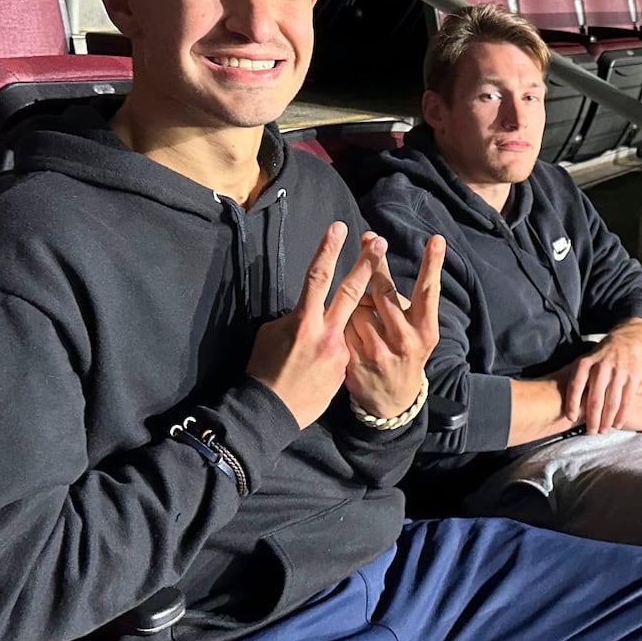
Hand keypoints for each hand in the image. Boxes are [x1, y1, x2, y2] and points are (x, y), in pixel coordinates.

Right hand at [247, 223, 380, 428]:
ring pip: (354, 322)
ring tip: (366, 298)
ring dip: (361, 310)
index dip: (328, 250)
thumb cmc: (263, 368)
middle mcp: (325, 334)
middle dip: (366, 264)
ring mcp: (339, 353)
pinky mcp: (344, 370)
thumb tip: (307, 308)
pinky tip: (322, 360)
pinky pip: (346, 350)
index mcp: (303, 321)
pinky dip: (340, 346)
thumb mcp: (272, 333)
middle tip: (378, 242)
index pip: (317, 277)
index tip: (339, 228)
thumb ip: (295, 317)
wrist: (269, 412)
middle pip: (351, 292)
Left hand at [344, 233, 445, 420]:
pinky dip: (342, 321)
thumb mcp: (417, 330)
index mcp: (425, 331)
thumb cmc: (405, 352)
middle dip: (374, 263)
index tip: (436, 240)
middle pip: (383, 291)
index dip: (433, 264)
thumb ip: (403, 302)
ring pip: (358, 306)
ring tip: (363, 311)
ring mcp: (378, 352)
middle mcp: (404, 341)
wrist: (392, 401)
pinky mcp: (355, 361)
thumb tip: (376, 258)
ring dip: (356, 301)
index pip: (429, 291)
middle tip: (370, 239)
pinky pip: (342, 325)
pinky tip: (348, 331)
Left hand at [559, 324, 641, 434]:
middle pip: (595, 399)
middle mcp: (601, 367)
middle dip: (592, 419)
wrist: (624, 343)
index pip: (575, 386)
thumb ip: (578, 381)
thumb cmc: (599, 359)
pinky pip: (626, 401)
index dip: (572, 403)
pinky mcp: (633, 377)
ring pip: (611, 402)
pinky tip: (617, 424)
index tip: (571, 418)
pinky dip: (621, 415)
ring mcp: (618, 372)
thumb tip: (568, 407)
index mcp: (585, 364)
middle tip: (591, 431)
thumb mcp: (585, 363)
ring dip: (607, 420)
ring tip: (603, 431)